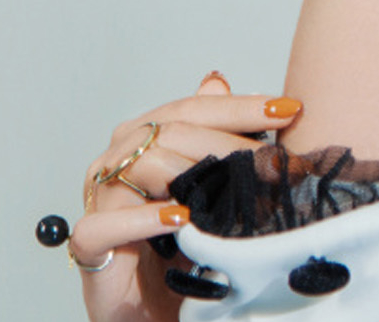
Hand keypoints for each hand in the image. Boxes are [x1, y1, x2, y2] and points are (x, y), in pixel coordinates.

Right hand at [67, 72, 303, 321]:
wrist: (157, 309)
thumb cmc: (182, 246)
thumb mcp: (210, 192)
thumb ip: (213, 139)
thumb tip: (219, 80)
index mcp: (144, 140)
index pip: (193, 109)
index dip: (242, 107)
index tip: (289, 109)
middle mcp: (117, 161)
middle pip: (172, 132)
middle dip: (231, 144)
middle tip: (277, 164)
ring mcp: (100, 200)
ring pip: (141, 166)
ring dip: (195, 175)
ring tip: (240, 190)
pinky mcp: (89, 243)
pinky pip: (105, 224)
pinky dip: (144, 219)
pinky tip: (180, 219)